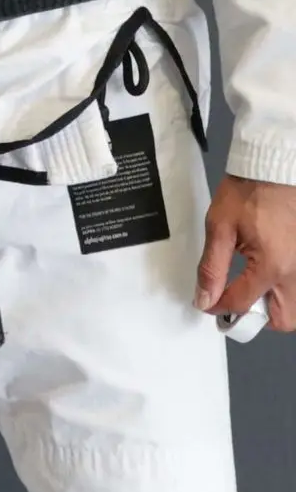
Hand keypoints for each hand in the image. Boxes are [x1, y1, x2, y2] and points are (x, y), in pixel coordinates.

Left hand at [196, 175, 295, 331]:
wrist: (272, 172)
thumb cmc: (245, 194)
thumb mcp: (219, 227)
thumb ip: (212, 267)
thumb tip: (204, 298)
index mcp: (271, 267)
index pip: (243, 304)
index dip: (219, 307)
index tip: (206, 303)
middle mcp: (295, 275)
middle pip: (282, 319)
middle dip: (257, 317)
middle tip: (235, 297)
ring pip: (294, 309)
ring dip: (272, 308)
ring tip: (250, 287)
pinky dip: (283, 293)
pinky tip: (266, 278)